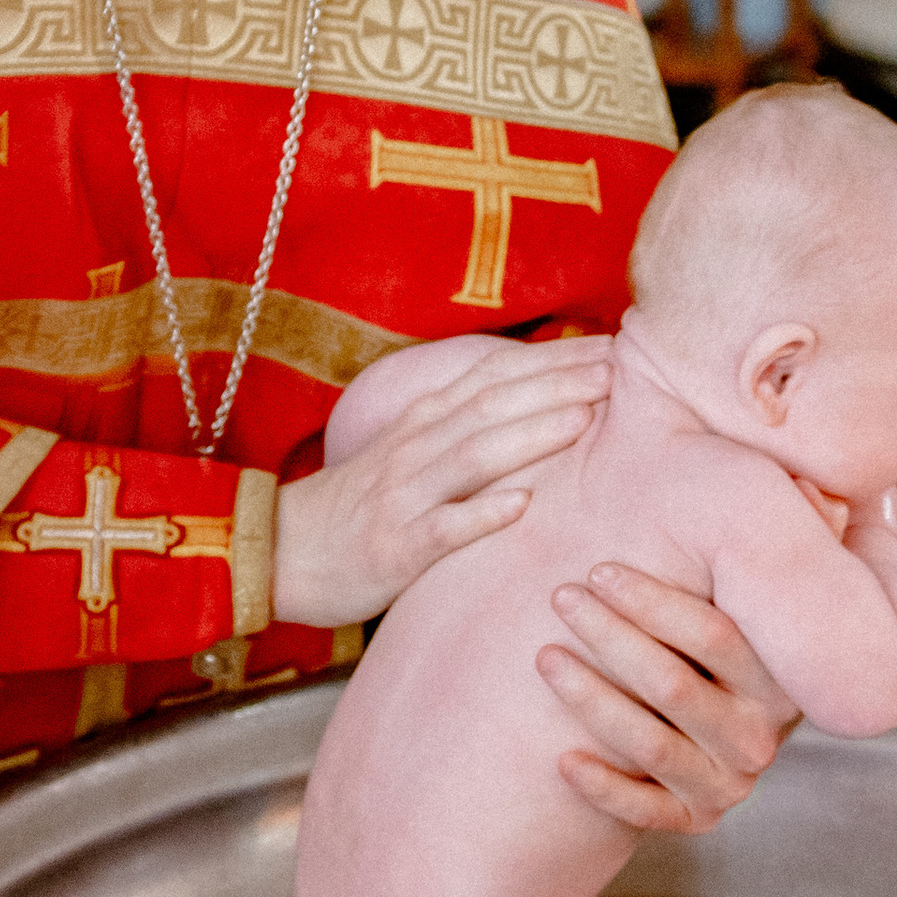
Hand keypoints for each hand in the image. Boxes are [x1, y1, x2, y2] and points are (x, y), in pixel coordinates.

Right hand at [271, 339, 610, 628]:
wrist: (281, 550)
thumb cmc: (360, 504)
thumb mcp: (409, 451)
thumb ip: (463, 426)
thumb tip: (534, 400)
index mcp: (425, 421)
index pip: (494, 377)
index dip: (552, 360)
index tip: (609, 346)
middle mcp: (417, 448)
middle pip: (492, 406)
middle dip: (556, 385)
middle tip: (615, 371)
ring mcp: (406, 496)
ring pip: (473, 457)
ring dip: (530, 436)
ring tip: (584, 420)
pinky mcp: (397, 547)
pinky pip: (442, 529)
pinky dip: (481, 514)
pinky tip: (521, 505)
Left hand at [538, 563, 799, 836]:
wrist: (711, 731)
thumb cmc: (700, 639)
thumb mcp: (734, 593)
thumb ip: (744, 543)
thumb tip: (786, 455)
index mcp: (774, 673)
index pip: (715, 634)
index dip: (652, 600)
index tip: (597, 568)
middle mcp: (760, 733)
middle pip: (675, 685)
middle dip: (611, 637)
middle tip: (560, 596)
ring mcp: (728, 781)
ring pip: (653, 745)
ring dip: (593, 700)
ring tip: (544, 658)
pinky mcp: (694, 819)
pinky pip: (646, 813)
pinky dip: (603, 788)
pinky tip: (560, 760)